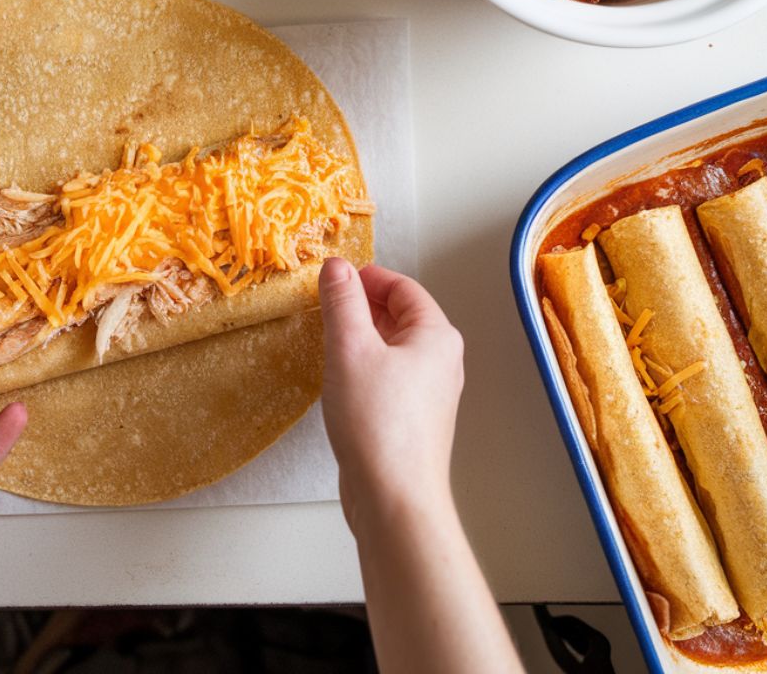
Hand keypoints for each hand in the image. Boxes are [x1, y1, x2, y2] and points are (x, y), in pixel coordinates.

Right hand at [319, 259, 463, 534]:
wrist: (394, 499)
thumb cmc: (377, 423)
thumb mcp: (350, 348)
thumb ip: (342, 301)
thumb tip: (336, 266)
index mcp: (436, 336)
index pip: (403, 287)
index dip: (367, 277)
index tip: (334, 280)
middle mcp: (440, 361)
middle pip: (400, 316)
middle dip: (361, 306)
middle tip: (325, 306)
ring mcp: (429, 393)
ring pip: (392, 348)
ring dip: (361, 338)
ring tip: (328, 339)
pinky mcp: (413, 419)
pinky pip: (388, 376)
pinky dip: (364, 366)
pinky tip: (340, 378)